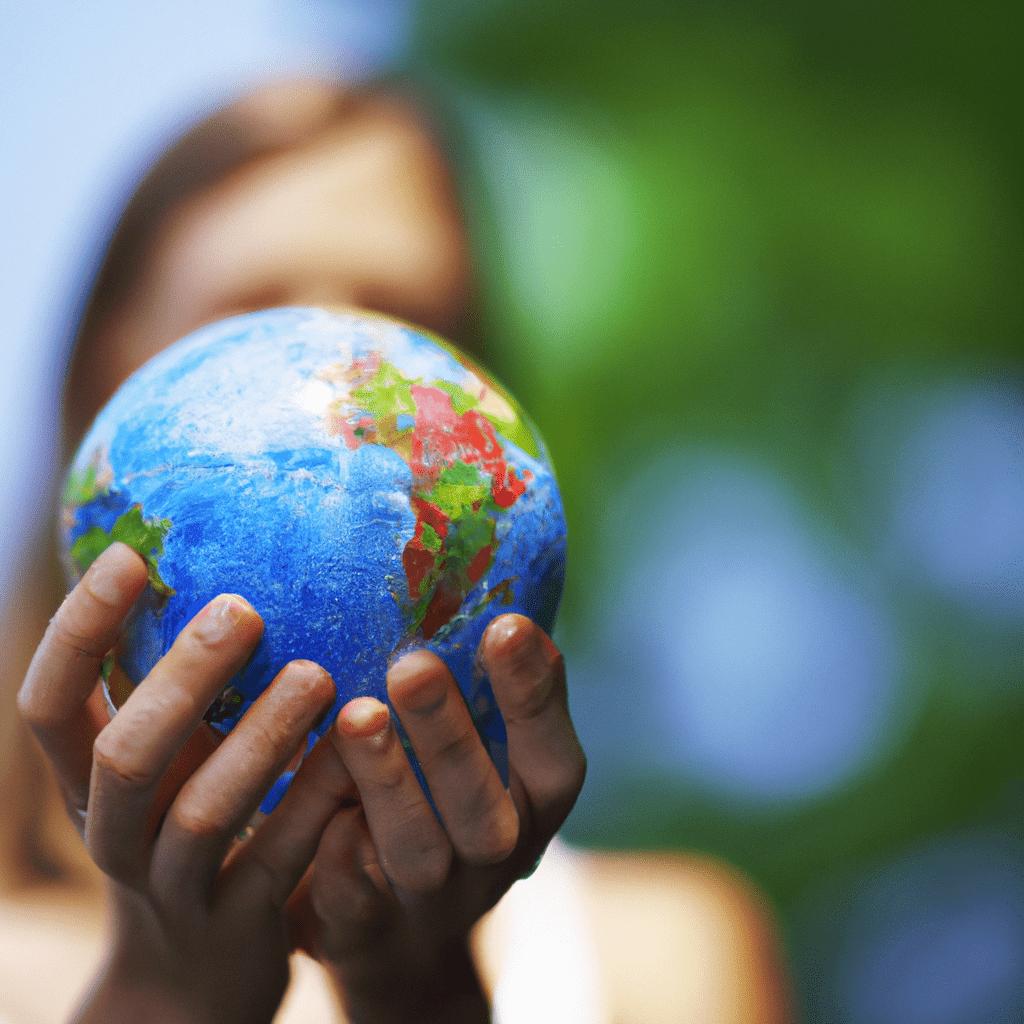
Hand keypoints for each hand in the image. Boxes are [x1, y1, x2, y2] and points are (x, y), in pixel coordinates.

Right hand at [18, 542, 337, 1023]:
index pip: (49, 706)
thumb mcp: (159, 771)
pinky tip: (362, 749)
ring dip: (261, 739)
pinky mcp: (241, 924)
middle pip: (127, 757)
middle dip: (183, 679)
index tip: (130, 558)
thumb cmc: (181, 835)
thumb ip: (172, 696)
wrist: (192, 981)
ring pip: (206, 813)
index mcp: (86, 785)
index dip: (78, 632)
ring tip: (318, 675)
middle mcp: (116, 835)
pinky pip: (282, 859)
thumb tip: (216, 572)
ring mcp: (175, 888)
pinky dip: (318, 801)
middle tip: (243, 609)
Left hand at [282, 614, 586, 1023]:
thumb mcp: (488, 757)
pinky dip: (338, 858)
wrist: (404, 940)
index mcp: (534, 802)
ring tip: (356, 716)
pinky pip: (352, 898)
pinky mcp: (366, 932)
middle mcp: (496, 853)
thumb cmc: (447, 808)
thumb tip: (486, 590)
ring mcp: (433, 900)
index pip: (552, 751)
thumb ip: (490, 695)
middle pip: (483, 804)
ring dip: (389, 783)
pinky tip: (321, 811)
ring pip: (418, 848)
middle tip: (413, 664)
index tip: (504, 624)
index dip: (534, 693)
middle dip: (449, 734)